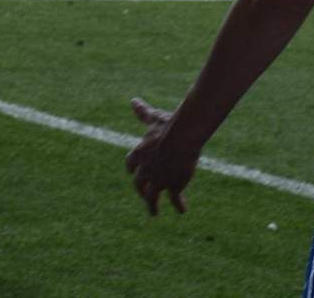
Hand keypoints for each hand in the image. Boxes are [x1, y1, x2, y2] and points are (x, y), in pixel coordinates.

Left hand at [125, 97, 197, 217]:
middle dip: (141, 189)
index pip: (131, 164)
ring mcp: (158, 179)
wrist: (181, 136)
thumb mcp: (153, 118)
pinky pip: (174, 199)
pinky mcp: (172, 185)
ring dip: (152, 205)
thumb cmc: (168, 125)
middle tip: (143, 194)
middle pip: (139, 184)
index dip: (133, 169)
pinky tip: (182, 210)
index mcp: (139, 153)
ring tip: (153, 212)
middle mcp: (146, 169)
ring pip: (151, 196)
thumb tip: (133, 100)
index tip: (132, 173)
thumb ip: (143, 113)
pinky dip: (178, 205)